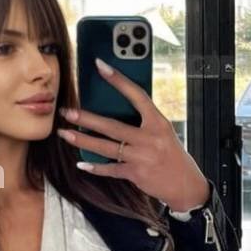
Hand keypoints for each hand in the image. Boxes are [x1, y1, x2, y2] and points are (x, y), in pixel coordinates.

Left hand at [57, 57, 210, 213]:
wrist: (185, 184)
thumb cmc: (171, 155)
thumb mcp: (163, 132)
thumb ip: (143, 121)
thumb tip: (114, 110)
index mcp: (158, 122)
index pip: (137, 95)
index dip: (118, 80)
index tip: (101, 66)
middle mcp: (149, 138)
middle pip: (113, 126)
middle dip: (87, 119)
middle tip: (67, 111)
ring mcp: (142, 157)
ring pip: (106, 147)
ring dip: (83, 141)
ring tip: (65, 134)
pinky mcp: (136, 174)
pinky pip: (111, 169)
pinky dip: (96, 167)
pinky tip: (81, 164)